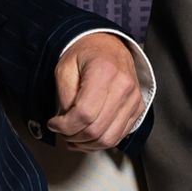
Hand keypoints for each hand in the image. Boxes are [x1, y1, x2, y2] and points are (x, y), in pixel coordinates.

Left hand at [48, 33, 142, 150]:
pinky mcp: (138, 108)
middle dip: (73, 137)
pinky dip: (101, 143)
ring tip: (73, 137)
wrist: (108, 45)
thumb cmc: (86, 54)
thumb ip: (64, 96)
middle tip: (62, 131)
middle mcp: (124, 86)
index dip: (65, 126)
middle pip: (97, 129)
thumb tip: (66, 122)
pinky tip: (88, 138)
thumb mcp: (65, 67)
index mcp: (104, 72)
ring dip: (87, 145)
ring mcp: (134, 98)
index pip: (84, 114)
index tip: (54, 123)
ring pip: (109, 138)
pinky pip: (119, 136)